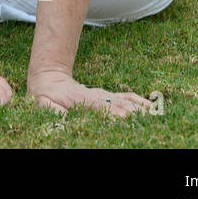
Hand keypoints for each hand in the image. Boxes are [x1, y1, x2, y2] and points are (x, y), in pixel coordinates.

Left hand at [27, 67, 152, 117]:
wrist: (50, 78)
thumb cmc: (45, 95)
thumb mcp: (42, 103)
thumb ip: (52, 110)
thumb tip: (62, 118)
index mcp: (82, 99)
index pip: (100, 107)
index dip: (113, 113)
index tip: (125, 119)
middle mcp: (97, 96)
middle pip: (117, 104)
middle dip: (132, 113)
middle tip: (147, 120)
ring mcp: (104, 95)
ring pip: (125, 101)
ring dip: (139, 108)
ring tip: (155, 115)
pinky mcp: (108, 96)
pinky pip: (126, 98)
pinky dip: (139, 102)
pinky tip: (151, 107)